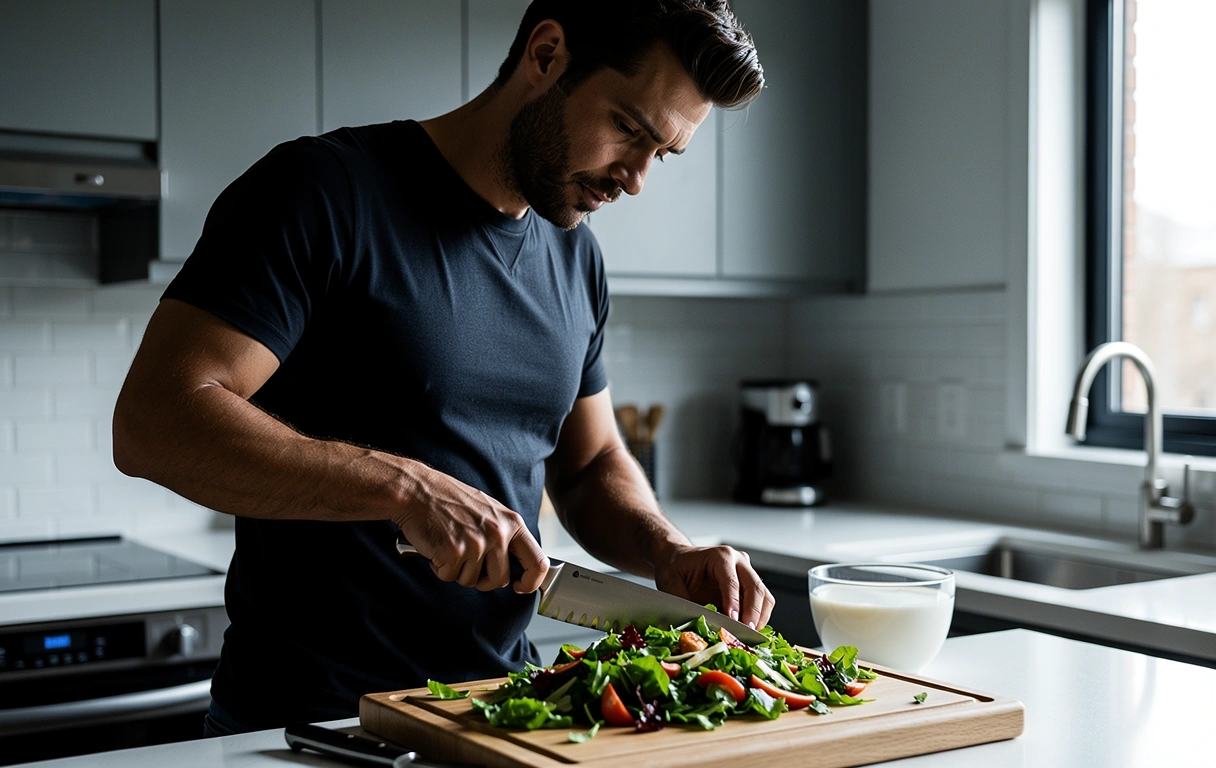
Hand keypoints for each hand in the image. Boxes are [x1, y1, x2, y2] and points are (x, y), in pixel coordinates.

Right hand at [392, 462, 547, 593]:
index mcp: (511, 523)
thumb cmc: (450, 500)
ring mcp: (476, 544)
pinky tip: (437, 547)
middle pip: (500, 580)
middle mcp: (498, 534)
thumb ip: (505, 534)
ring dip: (458, 571)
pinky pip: (449, 576)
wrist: (418, 491)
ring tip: (450, 546)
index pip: (538, 562)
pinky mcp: (453, 552)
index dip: (531, 582)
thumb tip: (517, 564)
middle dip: (483, 580)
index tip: (521, 586)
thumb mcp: (490, 511)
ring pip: (471, 581)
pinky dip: (440, 568)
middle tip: (469, 564)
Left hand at [653, 545, 774, 629]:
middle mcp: (738, 561)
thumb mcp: (671, 582)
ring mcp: (746, 571)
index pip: (732, 581)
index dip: (734, 603)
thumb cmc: (675, 566)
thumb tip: (697, 622)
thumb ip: (683, 601)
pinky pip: (762, 601)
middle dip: (753, 613)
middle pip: (755, 587)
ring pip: (764, 595)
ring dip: (760, 617)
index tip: (734, 621)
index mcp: (720, 556)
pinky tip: (749, 630)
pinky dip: (759, 617)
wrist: (679, 558)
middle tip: (747, 633)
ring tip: (749, 635)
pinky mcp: (749, 584)